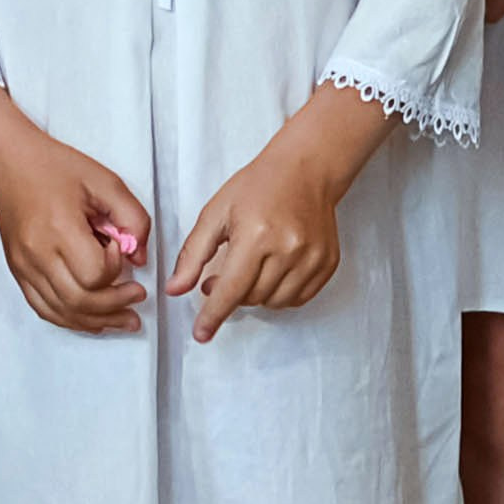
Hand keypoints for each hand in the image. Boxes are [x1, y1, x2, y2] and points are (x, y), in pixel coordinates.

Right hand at [0, 88, 150, 335]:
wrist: (8, 163)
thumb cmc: (54, 168)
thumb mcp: (104, 181)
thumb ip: (132, 218)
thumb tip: (138, 257)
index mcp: (59, 226)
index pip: (94, 273)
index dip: (115, 269)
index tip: (118, 248)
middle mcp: (38, 252)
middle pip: (80, 301)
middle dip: (116, 305)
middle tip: (137, 296)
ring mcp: (24, 266)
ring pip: (63, 312)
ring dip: (98, 321)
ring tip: (125, 318)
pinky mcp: (19, 272)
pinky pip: (44, 309)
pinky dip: (71, 320)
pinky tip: (92, 320)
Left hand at [170, 97, 372, 339]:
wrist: (305, 169)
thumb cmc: (258, 186)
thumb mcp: (216, 212)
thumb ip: (193, 253)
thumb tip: (176, 289)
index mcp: (256, 236)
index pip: (230, 289)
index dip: (213, 315)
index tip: (201, 334)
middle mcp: (288, 250)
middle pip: (251, 298)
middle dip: (232, 293)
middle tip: (222, 274)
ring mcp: (312, 259)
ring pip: (274, 302)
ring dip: (256, 294)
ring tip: (251, 266)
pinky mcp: (327, 264)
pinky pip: (298, 298)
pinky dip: (280, 292)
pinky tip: (273, 270)